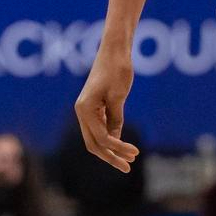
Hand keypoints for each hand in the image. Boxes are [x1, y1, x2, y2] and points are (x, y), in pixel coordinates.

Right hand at [74, 48, 139, 171]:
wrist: (114, 49)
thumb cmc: (117, 69)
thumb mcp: (119, 96)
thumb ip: (116, 118)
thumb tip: (115, 139)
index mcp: (84, 109)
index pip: (102, 138)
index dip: (118, 148)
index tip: (134, 153)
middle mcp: (81, 111)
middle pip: (94, 143)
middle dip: (111, 155)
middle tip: (128, 166)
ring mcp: (85, 109)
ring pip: (95, 136)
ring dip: (111, 148)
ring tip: (129, 157)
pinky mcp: (92, 106)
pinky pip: (98, 127)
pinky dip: (110, 136)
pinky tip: (121, 143)